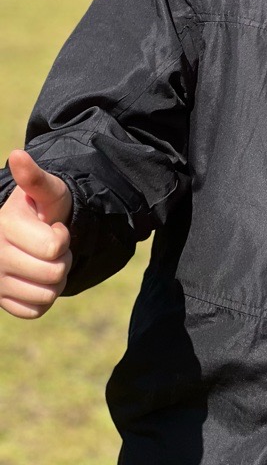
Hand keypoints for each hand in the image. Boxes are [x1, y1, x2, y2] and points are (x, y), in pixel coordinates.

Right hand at [0, 150, 72, 318]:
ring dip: (56, 279)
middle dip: (63, 259)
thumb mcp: (47, 190)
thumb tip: (18, 155)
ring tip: (47, 261)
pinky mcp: (2, 302)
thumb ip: (34, 178)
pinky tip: (39, 280)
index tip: (53, 228)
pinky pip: (36, 310)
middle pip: (53, 274)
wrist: (33, 231)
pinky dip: (45, 298)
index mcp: (4, 227)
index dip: (62, 238)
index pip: (53, 248)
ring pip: (46, 294)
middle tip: (53, 246)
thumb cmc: (43, 208)